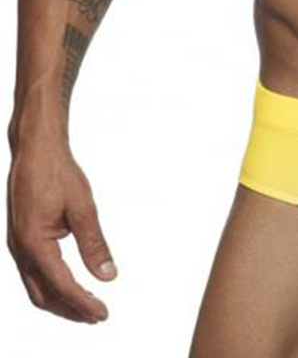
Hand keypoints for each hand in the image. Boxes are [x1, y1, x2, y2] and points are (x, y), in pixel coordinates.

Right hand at [7, 136, 116, 321]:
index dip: (83, 303)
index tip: (102, 313)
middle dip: (71, 310)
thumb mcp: (82, 207)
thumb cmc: (57, 173)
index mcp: (34, 243)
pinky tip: (68, 284)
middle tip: (98, 316)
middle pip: (44, 295)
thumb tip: (108, 275)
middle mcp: (21, 250)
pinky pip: (34, 273)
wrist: (36, 150)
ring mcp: (18, 245)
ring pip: (36, 287)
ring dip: (61, 301)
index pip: (61, 285)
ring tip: (87, 306)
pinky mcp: (21, 239)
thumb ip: (94, 243)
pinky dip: (52, 285)